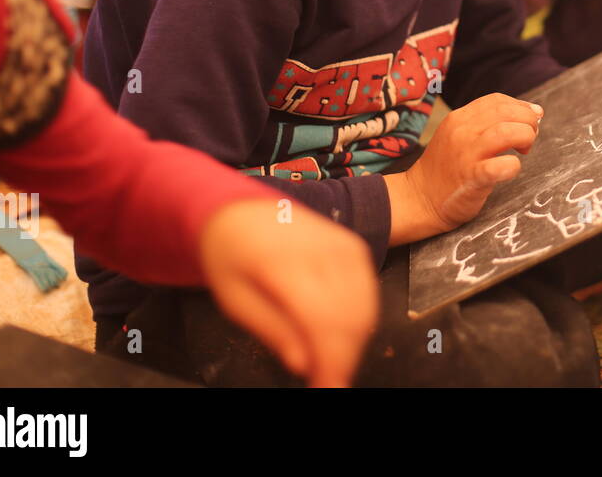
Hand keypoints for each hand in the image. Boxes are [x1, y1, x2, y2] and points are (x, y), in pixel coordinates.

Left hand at [199, 198, 378, 387]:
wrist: (242, 212)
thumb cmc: (232, 258)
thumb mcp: (235, 301)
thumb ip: (272, 331)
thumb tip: (304, 364)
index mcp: (284, 262)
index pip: (323, 320)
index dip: (330, 362)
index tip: (326, 388)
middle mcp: (322, 250)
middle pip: (351, 318)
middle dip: (344, 359)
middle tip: (327, 381)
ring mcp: (343, 245)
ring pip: (367, 307)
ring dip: (355, 344)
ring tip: (330, 362)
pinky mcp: (354, 246)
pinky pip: (369, 292)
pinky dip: (361, 321)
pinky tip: (341, 336)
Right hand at [387, 93, 540, 242]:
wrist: (419, 199)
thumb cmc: (447, 168)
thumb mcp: (459, 135)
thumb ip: (487, 124)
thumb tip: (532, 112)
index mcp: (459, 118)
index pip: (496, 100)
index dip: (520, 106)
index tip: (530, 119)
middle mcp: (462, 131)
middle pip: (505, 112)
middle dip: (528, 121)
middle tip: (529, 137)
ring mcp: (466, 154)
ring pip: (506, 132)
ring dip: (525, 137)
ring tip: (524, 149)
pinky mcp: (472, 177)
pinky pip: (501, 166)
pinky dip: (514, 166)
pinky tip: (512, 169)